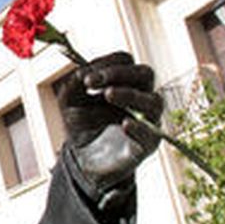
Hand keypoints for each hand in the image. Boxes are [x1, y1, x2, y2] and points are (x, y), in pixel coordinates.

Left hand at [58, 51, 161, 189]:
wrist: (84, 161)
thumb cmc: (82, 125)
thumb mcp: (70, 103)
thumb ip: (73, 86)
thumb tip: (82, 74)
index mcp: (124, 83)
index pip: (126, 62)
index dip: (107, 64)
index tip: (85, 78)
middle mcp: (141, 98)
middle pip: (146, 73)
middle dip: (119, 73)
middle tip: (92, 82)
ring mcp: (148, 121)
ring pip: (154, 101)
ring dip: (130, 95)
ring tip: (108, 94)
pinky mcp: (147, 146)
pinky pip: (152, 134)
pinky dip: (140, 128)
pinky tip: (125, 124)